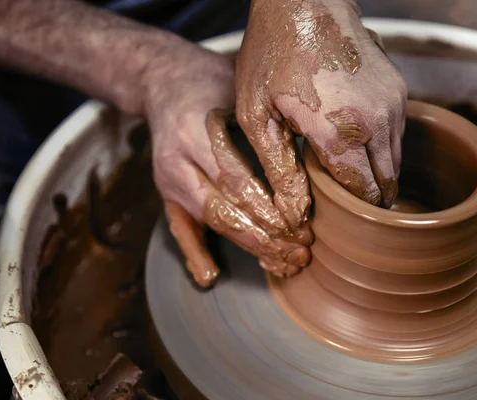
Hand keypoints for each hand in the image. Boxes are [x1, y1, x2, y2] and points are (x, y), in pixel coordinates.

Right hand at [143, 45, 310, 287]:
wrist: (160, 79)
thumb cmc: (210, 80)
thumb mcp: (238, 85)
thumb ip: (265, 120)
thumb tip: (315, 148)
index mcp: (194, 130)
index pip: (235, 178)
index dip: (268, 207)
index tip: (302, 224)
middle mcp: (175, 160)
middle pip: (223, 207)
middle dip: (265, 235)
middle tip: (301, 251)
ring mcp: (167, 179)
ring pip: (209, 220)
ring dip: (248, 245)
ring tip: (283, 263)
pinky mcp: (166, 192)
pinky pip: (179, 227)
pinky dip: (195, 253)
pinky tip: (210, 276)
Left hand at [236, 0, 406, 210]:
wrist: (302, 1)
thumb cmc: (272, 53)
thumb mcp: (257, 115)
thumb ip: (279, 169)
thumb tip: (295, 214)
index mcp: (340, 134)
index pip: (364, 194)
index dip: (353, 210)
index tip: (339, 215)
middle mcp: (377, 121)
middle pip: (387, 181)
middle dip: (369, 196)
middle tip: (344, 200)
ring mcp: (393, 102)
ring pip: (396, 158)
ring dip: (376, 171)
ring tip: (346, 171)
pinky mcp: (398, 88)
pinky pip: (397, 132)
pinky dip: (381, 144)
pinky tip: (354, 140)